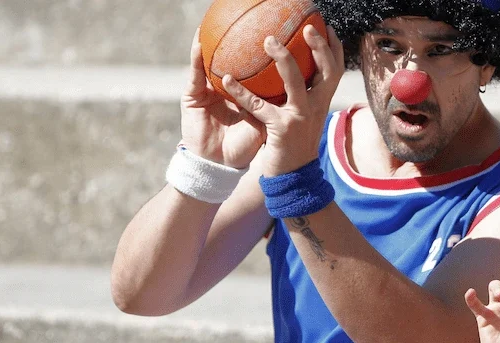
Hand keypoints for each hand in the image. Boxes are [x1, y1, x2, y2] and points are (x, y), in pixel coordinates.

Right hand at [180, 28, 266, 168]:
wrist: (219, 165)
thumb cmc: (244, 145)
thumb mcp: (266, 122)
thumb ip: (279, 105)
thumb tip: (306, 89)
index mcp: (247, 90)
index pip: (254, 65)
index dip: (263, 48)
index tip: (276, 29)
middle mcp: (229, 85)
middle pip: (234, 56)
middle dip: (242, 37)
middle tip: (257, 21)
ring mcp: (209, 88)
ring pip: (213, 59)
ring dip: (215, 40)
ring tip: (217, 20)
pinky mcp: (192, 96)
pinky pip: (195, 74)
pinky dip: (197, 58)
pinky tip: (199, 43)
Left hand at [222, 25, 344, 176]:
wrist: (294, 177)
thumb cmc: (295, 145)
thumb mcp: (306, 119)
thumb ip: (304, 98)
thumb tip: (296, 74)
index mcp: (322, 102)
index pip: (336, 70)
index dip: (335, 48)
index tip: (327, 27)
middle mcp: (317, 107)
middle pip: (327, 71)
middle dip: (319, 47)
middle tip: (308, 27)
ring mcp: (300, 117)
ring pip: (296, 82)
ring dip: (283, 59)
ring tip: (269, 41)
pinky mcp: (281, 129)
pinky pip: (258, 106)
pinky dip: (241, 92)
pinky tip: (226, 79)